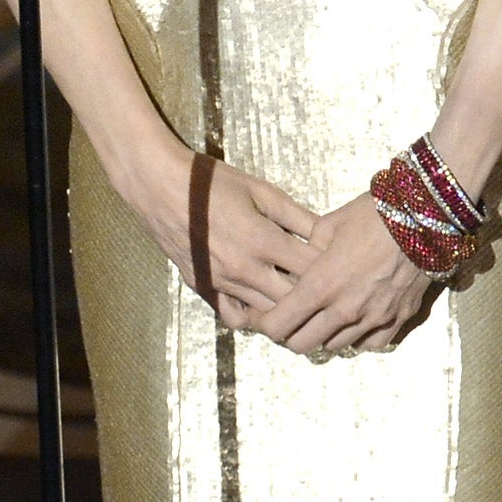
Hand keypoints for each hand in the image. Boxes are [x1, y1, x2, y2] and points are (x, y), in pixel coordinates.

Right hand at [122, 147, 321, 329]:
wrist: (162, 188)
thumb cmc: (214, 183)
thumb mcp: (263, 191)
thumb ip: (297, 216)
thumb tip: (327, 235)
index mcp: (262, 240)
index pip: (311, 269)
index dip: (330, 267)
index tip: (339, 262)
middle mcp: (243, 269)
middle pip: (293, 299)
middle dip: (314, 294)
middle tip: (326, 285)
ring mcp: (222, 284)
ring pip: (267, 313)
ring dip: (287, 307)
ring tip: (301, 297)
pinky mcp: (204, 290)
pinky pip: (235, 318)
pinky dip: (253, 316)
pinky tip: (263, 301)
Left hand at [251, 195, 441, 357]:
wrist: (426, 214)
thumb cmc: (375, 213)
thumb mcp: (329, 224)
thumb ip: (306, 249)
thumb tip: (296, 263)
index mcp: (321, 285)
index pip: (279, 325)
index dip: (263, 324)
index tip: (260, 316)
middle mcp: (345, 310)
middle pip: (302, 345)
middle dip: (289, 334)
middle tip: (289, 318)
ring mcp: (373, 319)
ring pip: (334, 347)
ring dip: (322, 336)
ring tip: (322, 316)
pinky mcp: (398, 319)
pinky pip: (368, 344)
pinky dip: (356, 338)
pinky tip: (354, 320)